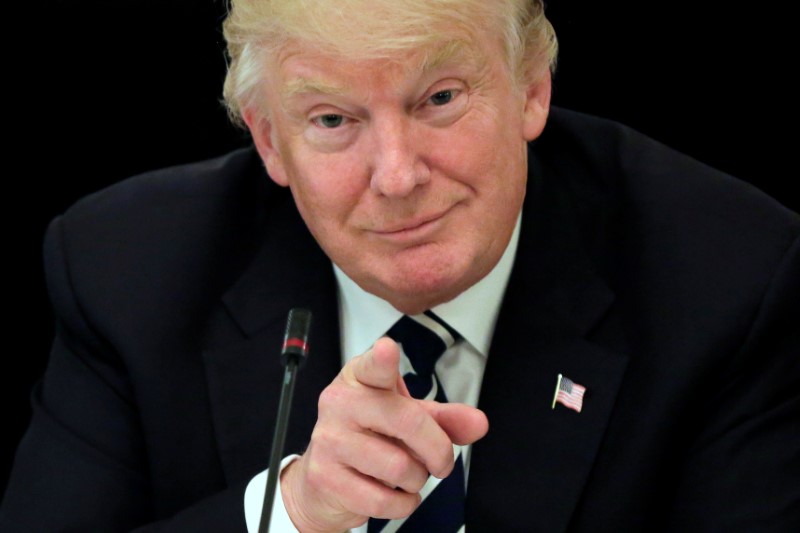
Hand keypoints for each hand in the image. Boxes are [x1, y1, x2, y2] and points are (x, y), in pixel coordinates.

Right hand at [279, 337, 488, 531]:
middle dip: (438, 450)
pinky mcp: (325, 477)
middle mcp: (340, 402)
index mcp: (361, 378)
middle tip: (440, 462)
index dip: (382, 359)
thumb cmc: (371, 437)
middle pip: (408, 422)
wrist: (325, 480)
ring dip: (417, 479)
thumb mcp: (407, 418)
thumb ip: (444, 419)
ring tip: (407, 475)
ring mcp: (329, 440)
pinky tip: (397, 495)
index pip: (373, 366)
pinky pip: (383, 500)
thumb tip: (478, 423)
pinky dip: (403, 504)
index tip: (388, 349)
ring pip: (399, 467)